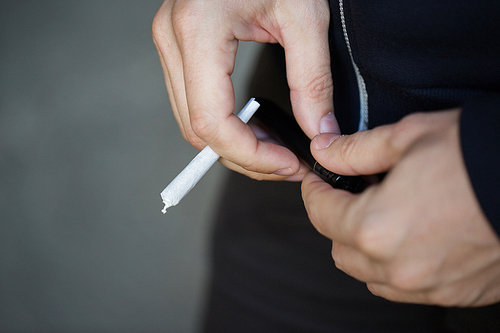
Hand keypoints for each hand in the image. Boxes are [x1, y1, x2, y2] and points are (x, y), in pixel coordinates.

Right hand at [152, 0, 338, 179]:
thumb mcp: (304, 14)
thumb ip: (312, 80)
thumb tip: (318, 132)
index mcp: (198, 29)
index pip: (212, 122)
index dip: (250, 155)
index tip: (288, 164)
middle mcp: (172, 39)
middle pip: (197, 130)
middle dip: (244, 157)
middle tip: (286, 163)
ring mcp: (169, 42)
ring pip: (191, 121)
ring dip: (233, 145)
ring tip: (274, 148)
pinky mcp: (178, 45)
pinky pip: (192, 103)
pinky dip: (224, 125)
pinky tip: (253, 126)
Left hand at [302, 109, 499, 305]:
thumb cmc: (478, 156)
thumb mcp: (407, 138)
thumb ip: (355, 151)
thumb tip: (324, 153)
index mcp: (377, 227)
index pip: (321, 215)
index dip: (314, 193)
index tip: (317, 182)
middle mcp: (399, 266)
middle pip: (340, 251)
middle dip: (336, 221)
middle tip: (349, 195)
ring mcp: (428, 285)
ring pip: (370, 274)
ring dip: (363, 248)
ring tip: (381, 216)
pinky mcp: (456, 293)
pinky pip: (405, 288)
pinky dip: (395, 266)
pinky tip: (410, 239)